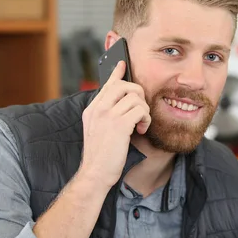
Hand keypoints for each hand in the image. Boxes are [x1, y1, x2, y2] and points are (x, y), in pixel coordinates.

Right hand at [79, 61, 150, 186]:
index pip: (107, 85)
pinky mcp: (118, 125)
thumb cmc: (101, 156)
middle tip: (140, 111)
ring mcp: (107, 116)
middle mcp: (98, 109)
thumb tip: (124, 104)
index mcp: (92, 110)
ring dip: (144, 110)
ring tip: (140, 124)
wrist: (95, 174)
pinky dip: (145, 119)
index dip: (117, 73)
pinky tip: (141, 129)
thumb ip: (106, 116)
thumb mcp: (98, 131)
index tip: (123, 64)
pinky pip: (140, 110)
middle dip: (139, 95)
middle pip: (124, 85)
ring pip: (135, 97)